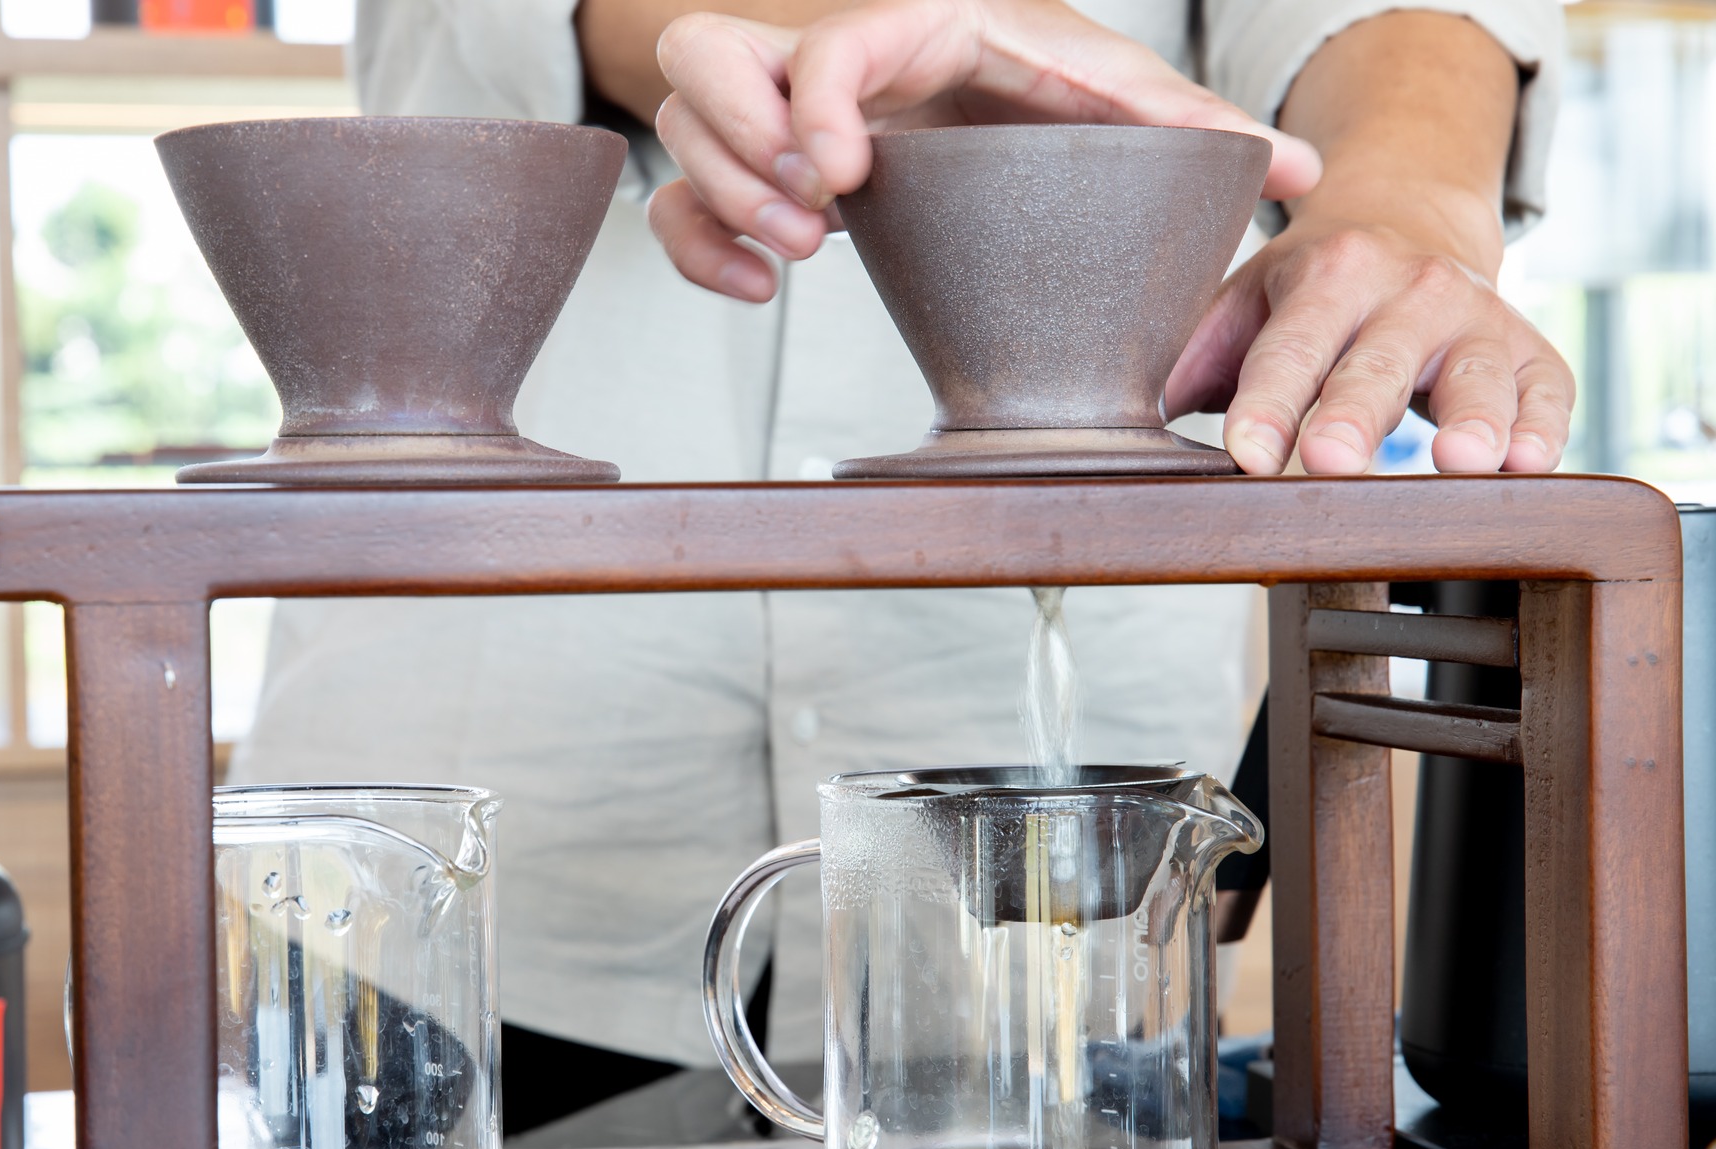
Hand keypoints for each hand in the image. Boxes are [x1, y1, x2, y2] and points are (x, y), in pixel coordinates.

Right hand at [647, 0, 1320, 301]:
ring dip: (723, 198)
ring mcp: (780, 115)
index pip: (829, 39)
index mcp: (915, 26)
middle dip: (745, 148)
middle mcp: (830, 58)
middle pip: (710, 55)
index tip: (842, 175)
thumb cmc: (1046, 94)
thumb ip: (1189, 128)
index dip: (816, 98)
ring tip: (795, 260)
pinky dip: (700, 246)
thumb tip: (1300, 171)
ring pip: (682, 123)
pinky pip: (681, 200)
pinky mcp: (759, 177)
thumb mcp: (1114, 102)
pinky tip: (755, 289)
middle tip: (817, 222)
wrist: (993, 110)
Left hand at [1164, 211, 1571, 473]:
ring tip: (1459, 462)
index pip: (1289, 348)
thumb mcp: (1245, 301)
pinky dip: (1544, 425)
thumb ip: (1196, 356)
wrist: (1410, 225)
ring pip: (1473, 375)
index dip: (1267, 403)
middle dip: (1352, 415)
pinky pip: (1547, 386)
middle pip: (1376, 365)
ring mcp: (1474, 315)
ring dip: (1470, 420)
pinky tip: (1530, 465)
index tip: (1247, 452)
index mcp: (1326, 273)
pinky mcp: (1530, 347)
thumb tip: (1136, 419)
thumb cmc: (1309, 291)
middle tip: (1330, 460)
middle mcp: (1406, 287)